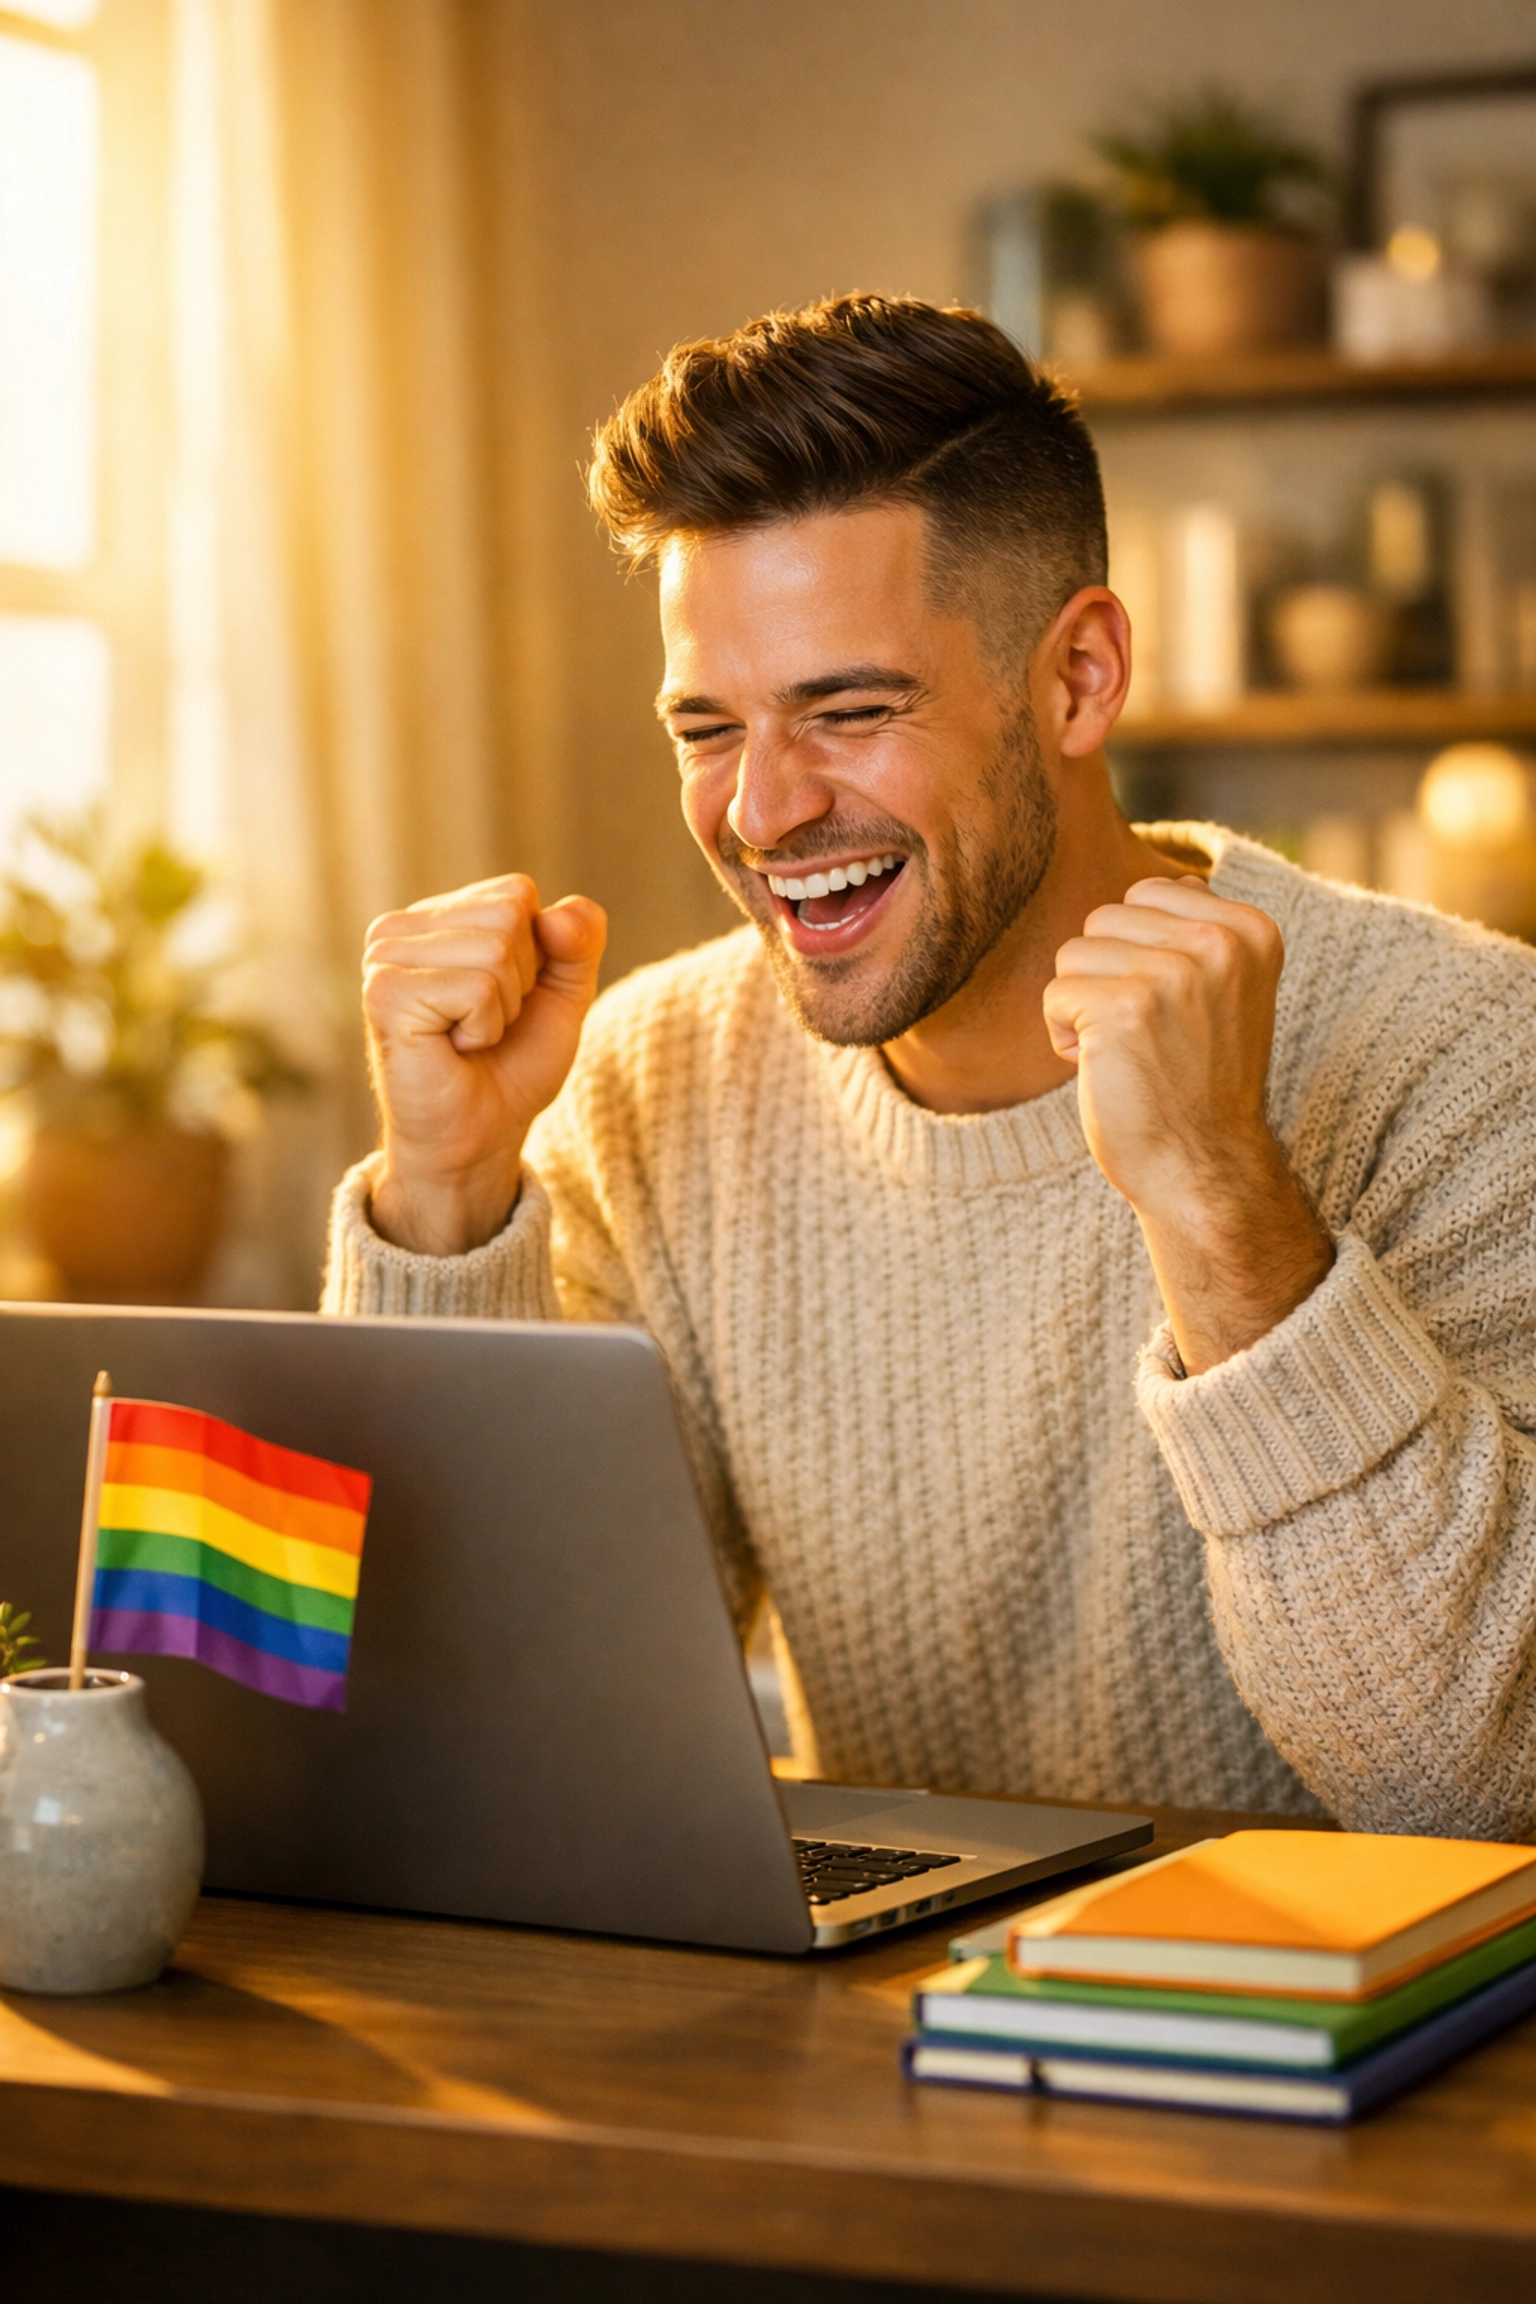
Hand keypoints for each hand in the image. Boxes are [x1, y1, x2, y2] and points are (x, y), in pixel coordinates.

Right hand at [363, 875, 605, 1254]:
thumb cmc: (511, 1066)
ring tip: (467, 1037)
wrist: (479, 1136)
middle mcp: (399, 928)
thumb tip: (557, 913)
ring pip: (496, 951)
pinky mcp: (385, 993)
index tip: (504, 1001)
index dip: (536, 955)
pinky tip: (452, 1048)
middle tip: (483, 1025)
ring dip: (501, 1010)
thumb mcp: (562, 994)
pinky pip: (477, 988)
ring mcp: (384, 957)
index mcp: (435, 917)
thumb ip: (578, 941)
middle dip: (520, 982)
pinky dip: (484, 1027)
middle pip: (510, 916)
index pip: (517, 893)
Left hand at [1043, 876, 1332, 1372]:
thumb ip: (1203, 931)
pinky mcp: (1124, 1008)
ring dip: (1082, 1007)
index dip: (1139, 955)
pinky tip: (1103, 1069)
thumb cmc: (1198, 1081)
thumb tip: (1178, 877)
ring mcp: (1174, 974)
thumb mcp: (1226, 993)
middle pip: (1104, 918)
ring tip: (1126, 1051)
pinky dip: (1063, 1037)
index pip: (1148, 892)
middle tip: (1146, 1036)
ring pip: (1073, 953)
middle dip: (1105, 977)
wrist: (1203, 1168)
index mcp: (1251, 930)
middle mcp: (1220, 943)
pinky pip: (1054, 994)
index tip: (1174, 1010)